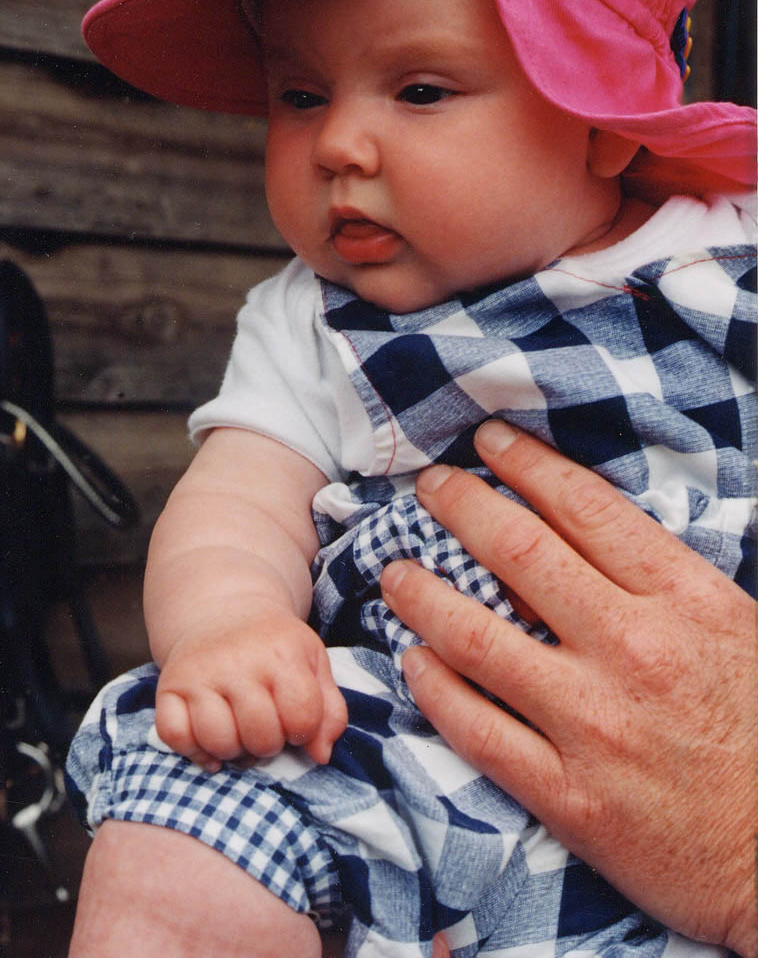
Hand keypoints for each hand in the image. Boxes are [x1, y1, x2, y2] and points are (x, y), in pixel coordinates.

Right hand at [155, 608, 347, 769]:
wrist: (225, 610)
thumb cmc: (274, 646)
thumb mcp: (313, 664)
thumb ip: (329, 711)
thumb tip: (321, 756)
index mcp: (282, 654)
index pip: (302, 719)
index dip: (303, 731)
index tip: (295, 719)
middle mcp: (239, 661)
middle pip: (261, 738)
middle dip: (268, 743)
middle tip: (265, 724)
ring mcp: (200, 672)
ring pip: (218, 742)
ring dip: (232, 750)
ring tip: (238, 730)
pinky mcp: (169, 684)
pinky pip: (175, 736)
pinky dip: (192, 749)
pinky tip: (208, 739)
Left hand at [380, 421, 756, 956]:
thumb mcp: (739, 630)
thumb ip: (668, 582)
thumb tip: (594, 529)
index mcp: (684, 600)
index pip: (586, 508)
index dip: (528, 466)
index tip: (490, 444)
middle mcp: (633, 649)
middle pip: (520, 554)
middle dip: (462, 507)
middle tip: (429, 487)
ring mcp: (595, 724)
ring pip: (480, 640)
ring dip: (425, 595)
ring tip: (395, 571)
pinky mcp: (570, 797)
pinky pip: (479, 732)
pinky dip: (435, 691)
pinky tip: (411, 662)